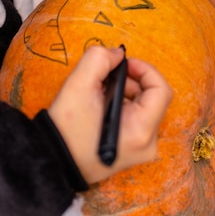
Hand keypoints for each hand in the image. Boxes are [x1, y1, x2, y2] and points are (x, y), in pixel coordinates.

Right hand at [47, 46, 171, 184]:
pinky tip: (99, 106)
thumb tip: (117, 54)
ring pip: (144, 107)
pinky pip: (136, 119)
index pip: (161, 90)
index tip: (123, 64)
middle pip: (152, 98)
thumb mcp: (78, 85)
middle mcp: (148, 143)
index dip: (144, 69)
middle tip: (105, 77)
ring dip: (124, 92)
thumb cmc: (66, 129)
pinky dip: (121, 106)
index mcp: (140, 130)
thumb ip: (99, 59)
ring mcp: (141, 150)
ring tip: (98, 93)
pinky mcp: (133, 151)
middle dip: (131, 80)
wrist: (53, 161)